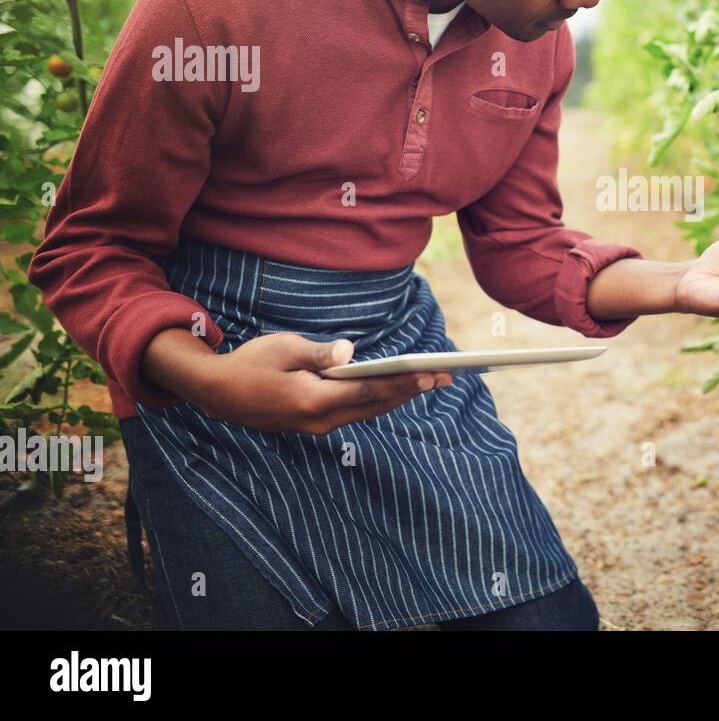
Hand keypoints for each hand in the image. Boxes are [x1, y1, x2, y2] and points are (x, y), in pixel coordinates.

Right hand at [192, 333, 452, 434]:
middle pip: (375, 406)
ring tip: (429, 382)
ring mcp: (316, 426)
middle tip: (445, 377)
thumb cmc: (249, 364)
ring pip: (367, 412)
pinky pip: (355, 412)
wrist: (216, 392)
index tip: (431, 373)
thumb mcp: (284, 349)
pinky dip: (379, 401)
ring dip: (399, 397)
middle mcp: (319, 421)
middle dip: (411, 390)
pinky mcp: (313, 424)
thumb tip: (351, 351)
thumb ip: (321, 353)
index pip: (369, 392)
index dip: (403, 383)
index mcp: (313, 401)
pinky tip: (396, 390)